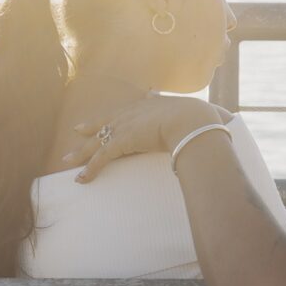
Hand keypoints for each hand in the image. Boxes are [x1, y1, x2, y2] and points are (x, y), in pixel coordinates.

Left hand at [67, 94, 222, 182]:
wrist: (191, 121)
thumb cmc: (198, 117)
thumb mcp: (198, 112)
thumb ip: (199, 115)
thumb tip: (218, 116)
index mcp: (148, 105)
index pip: (127, 110)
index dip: (116, 115)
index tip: (110, 115)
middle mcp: (133, 113)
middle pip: (106, 122)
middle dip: (90, 128)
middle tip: (77, 131)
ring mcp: (125, 126)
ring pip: (97, 141)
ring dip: (82, 153)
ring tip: (67, 162)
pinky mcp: (121, 141)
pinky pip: (101, 158)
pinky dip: (90, 170)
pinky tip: (80, 180)